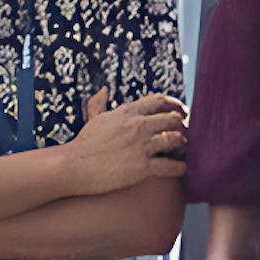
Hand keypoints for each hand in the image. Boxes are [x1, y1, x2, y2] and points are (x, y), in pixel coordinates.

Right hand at [57, 92, 189, 195]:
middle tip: (185, 133)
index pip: (158, 101)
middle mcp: (137, 126)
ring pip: (176, 139)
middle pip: (172, 119)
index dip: (174, 104)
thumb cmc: (83, 144)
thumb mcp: (93, 119)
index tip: (181, 111)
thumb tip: (102, 91)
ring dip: (183, 144)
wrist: (74, 166)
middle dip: (182, 126)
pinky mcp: (142, 166)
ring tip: (183, 149)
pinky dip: (180, 167)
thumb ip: (99, 104)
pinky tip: (181, 169)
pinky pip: (171, 165)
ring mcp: (141, 146)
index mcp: (127, 112)